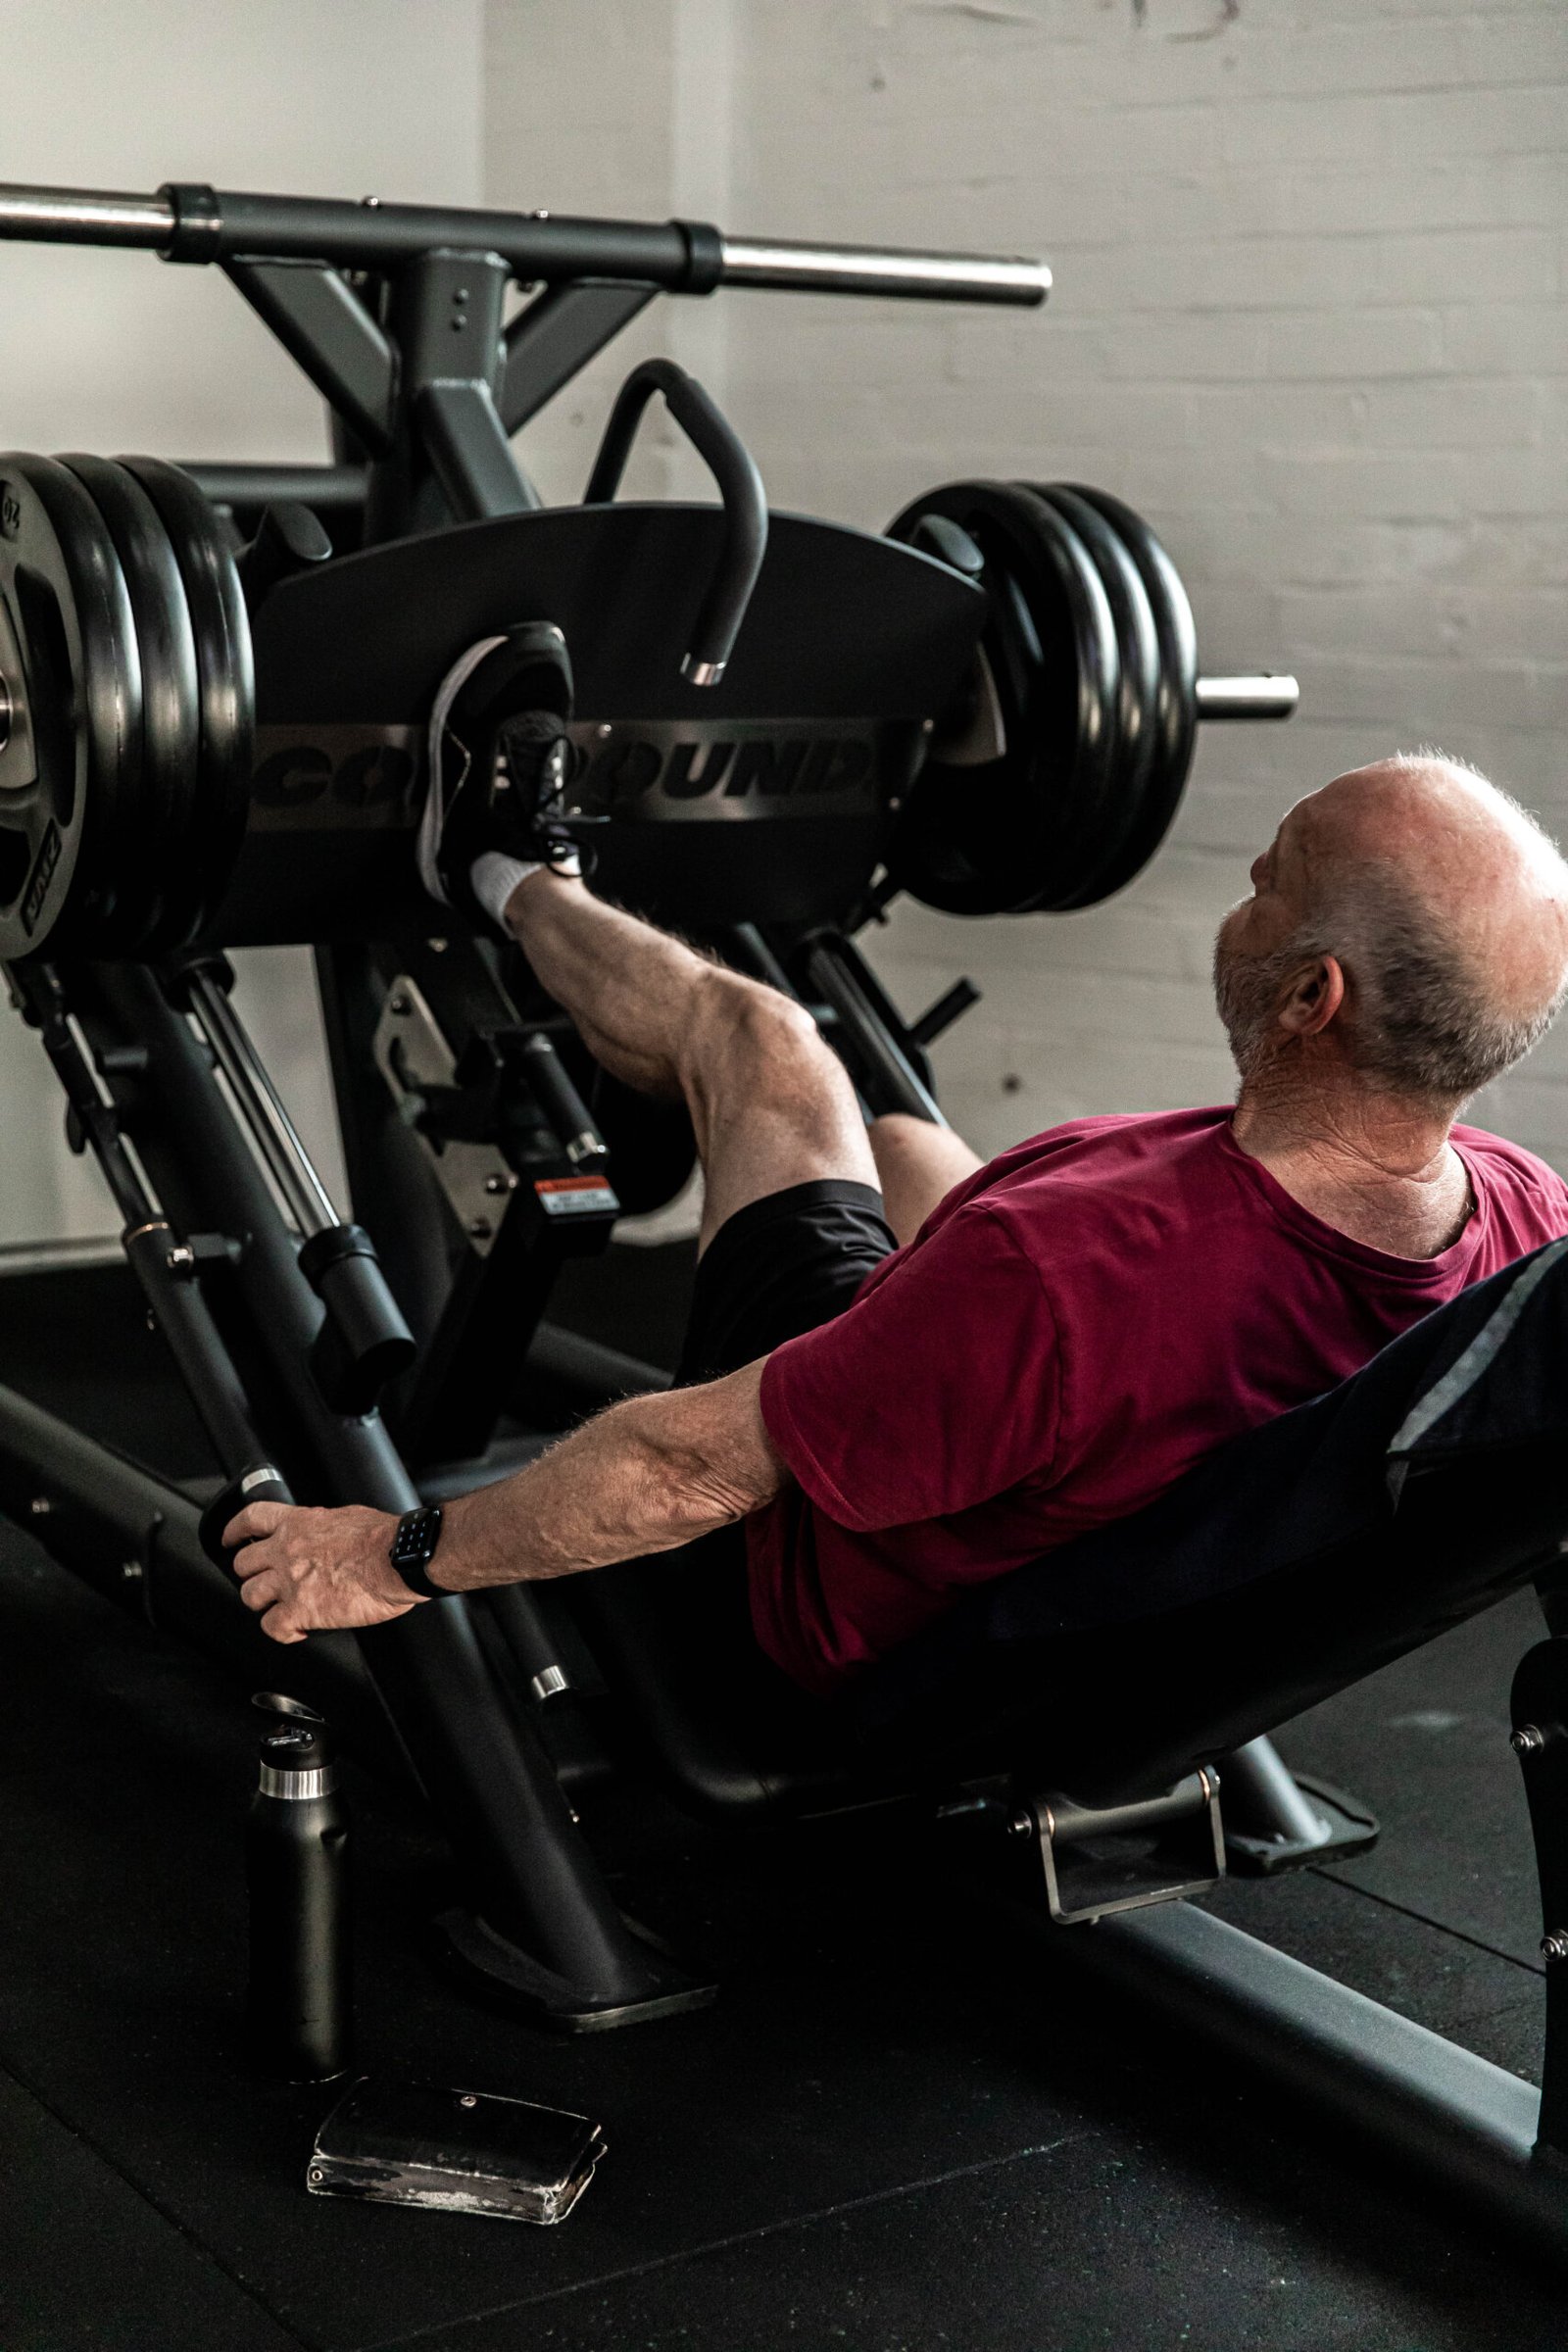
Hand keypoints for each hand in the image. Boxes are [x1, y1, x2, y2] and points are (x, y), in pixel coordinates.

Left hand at [225, 1500, 417, 1643]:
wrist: (398, 1559)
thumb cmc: (384, 1539)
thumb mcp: (346, 1516)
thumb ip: (322, 1527)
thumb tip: (321, 1535)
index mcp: (299, 1523)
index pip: (251, 1519)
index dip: (234, 1530)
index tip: (231, 1539)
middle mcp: (287, 1550)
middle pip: (243, 1564)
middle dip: (252, 1575)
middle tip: (265, 1582)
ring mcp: (290, 1581)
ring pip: (251, 1596)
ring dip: (264, 1604)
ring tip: (282, 1608)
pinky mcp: (301, 1610)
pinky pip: (272, 1627)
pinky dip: (283, 1632)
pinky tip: (298, 1630)